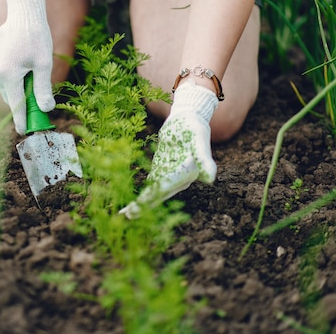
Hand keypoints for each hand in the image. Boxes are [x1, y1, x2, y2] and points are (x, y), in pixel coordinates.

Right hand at [0, 0, 54, 133]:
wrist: (23, 13)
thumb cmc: (36, 36)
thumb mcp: (44, 64)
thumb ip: (43, 88)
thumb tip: (46, 109)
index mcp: (9, 74)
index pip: (16, 104)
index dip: (21, 119)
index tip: (24, 131)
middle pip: (10, 97)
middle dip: (22, 104)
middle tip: (37, 109)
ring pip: (6, 88)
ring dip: (18, 91)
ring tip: (33, 82)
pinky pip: (3, 77)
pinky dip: (13, 80)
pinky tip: (24, 69)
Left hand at [120, 80, 218, 218]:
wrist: (188, 118)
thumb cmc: (195, 128)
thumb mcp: (199, 140)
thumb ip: (204, 159)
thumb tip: (210, 179)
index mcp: (187, 174)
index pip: (166, 187)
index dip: (151, 197)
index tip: (138, 206)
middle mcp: (179, 179)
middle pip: (158, 194)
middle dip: (143, 206)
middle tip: (126, 217)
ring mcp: (169, 175)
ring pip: (153, 192)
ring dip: (140, 204)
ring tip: (125, 215)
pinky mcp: (162, 168)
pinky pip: (151, 184)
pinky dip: (142, 193)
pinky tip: (130, 202)